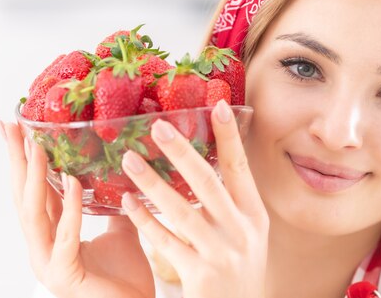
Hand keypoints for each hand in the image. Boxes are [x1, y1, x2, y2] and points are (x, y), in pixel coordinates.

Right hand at [0, 122, 154, 297]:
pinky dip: (69, 207)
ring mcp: (49, 262)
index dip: (27, 161)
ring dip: (36, 177)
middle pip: (25, 197)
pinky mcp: (63, 275)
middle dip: (17, 160)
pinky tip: (73, 181)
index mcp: (54, 235)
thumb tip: (120, 175)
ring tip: (36, 145)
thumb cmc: (126, 279)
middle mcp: (44, 247)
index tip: (19, 129)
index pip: (35, 191)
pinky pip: (65, 236)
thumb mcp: (120, 231)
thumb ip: (113, 206)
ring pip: (34, 213)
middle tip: (11, 126)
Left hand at [120, 100, 268, 297]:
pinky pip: (165, 242)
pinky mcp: (200, 275)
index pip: (240, 168)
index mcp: (254, 215)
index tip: (216, 106)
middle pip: (207, 183)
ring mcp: (221, 254)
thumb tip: (204, 159)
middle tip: (157, 126)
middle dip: (181, 152)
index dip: (229, 137)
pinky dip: (145, 220)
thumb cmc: (238, 267)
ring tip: (130, 159)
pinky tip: (127, 202)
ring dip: (153, 182)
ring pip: (181, 210)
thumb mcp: (246, 232)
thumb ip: (230, 201)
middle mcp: (241, 231)